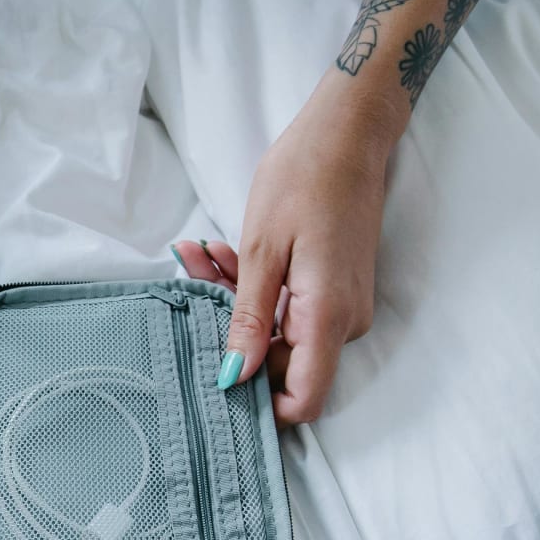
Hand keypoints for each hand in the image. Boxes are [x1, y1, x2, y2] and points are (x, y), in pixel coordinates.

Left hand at [173, 69, 404, 424]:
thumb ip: (247, 319)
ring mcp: (343, 308)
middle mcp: (343, 322)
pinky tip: (225, 256)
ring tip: (204, 256)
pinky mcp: (335, 292)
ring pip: (278, 334)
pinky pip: (289, 311)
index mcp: (327, 316)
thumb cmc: (303, 180)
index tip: (214, 377)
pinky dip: (255, 291)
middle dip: (230, 334)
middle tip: (192, 278)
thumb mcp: (261, 250)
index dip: (260, 405)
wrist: (347, 134)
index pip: (302, 400)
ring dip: (234, 304)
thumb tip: (234, 376)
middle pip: (281, 365)